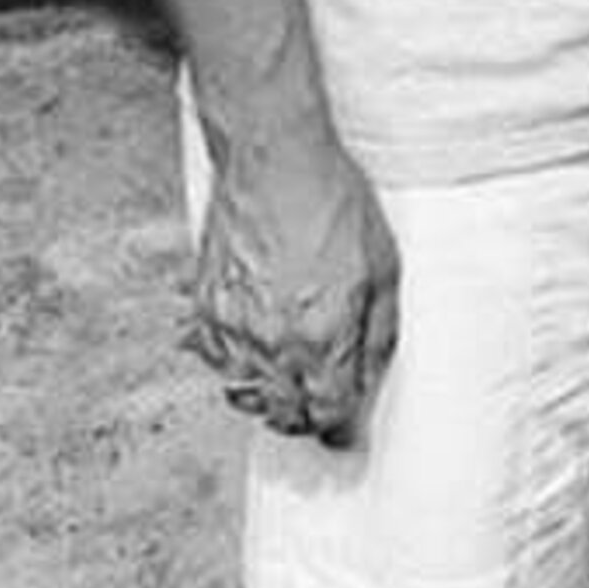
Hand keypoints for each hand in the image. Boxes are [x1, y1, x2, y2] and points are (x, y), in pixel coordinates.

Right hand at [184, 118, 399, 447]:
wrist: (275, 156)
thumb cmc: (334, 201)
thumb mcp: (384, 267)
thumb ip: (377, 334)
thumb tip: (370, 381)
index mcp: (322, 338)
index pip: (327, 415)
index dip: (338, 429)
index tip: (343, 431)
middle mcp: (271, 342)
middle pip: (282, 413)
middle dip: (303, 417)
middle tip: (318, 406)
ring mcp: (231, 326)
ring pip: (243, 392)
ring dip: (265, 394)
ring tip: (286, 379)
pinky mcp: (205, 305)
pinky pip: (214, 357)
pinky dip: (232, 361)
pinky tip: (252, 344)